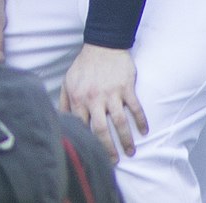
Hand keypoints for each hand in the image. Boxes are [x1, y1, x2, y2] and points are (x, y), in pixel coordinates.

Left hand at [60, 44, 147, 160]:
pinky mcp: (126, 87)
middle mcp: (94, 98)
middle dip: (108, 149)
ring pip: (119, 122)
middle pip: (100, 130)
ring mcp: (111, 93)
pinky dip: (141, 120)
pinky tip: (144, 131)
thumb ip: (64, 102)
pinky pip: (135, 107)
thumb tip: (61, 122)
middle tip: (114, 161)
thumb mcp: (68, 82)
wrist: (103, 44)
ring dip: (126, 139)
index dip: (87, 142)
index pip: (81, 127)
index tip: (92, 154)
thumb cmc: (84, 66)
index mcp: (78, 98)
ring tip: (131, 152)